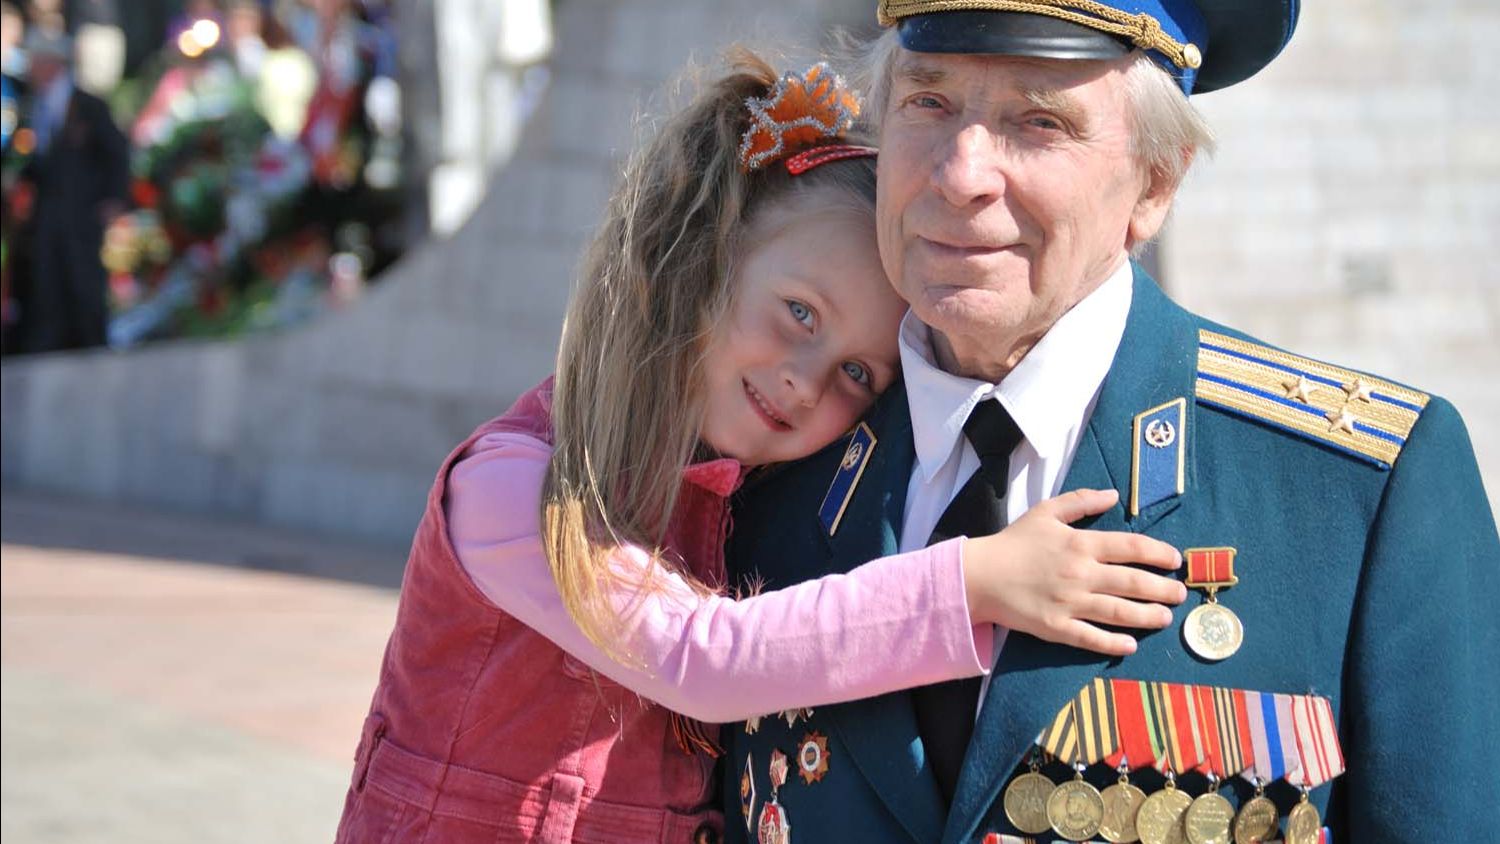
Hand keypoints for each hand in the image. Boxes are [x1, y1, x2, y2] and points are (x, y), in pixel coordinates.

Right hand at [961, 488, 1185, 656]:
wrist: (978, 575)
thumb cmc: (1013, 542)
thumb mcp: (1045, 511)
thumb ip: (1081, 501)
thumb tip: (1113, 495)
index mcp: (1080, 543)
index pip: (1131, 547)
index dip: (1158, 553)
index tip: (1174, 560)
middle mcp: (1080, 573)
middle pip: (1134, 582)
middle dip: (1163, 589)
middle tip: (1179, 594)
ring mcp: (1069, 603)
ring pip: (1120, 612)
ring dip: (1149, 616)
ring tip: (1165, 618)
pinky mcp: (1056, 628)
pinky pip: (1091, 638)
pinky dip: (1114, 643)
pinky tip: (1131, 645)